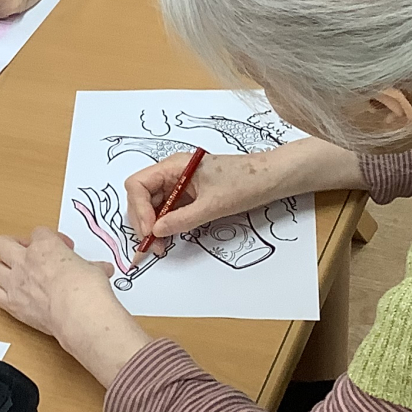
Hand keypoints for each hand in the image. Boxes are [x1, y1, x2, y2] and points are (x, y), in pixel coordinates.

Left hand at [0, 228, 115, 338]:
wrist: (79, 313)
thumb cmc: (88, 288)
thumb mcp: (94, 270)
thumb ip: (91, 267)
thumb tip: (102, 270)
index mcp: (45, 246)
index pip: (38, 232)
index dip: (50, 240)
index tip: (62, 250)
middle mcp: (24, 260)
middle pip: (1, 242)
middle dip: (11, 247)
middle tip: (25, 255)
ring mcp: (15, 282)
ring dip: (4, 271)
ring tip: (18, 277)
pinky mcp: (12, 304)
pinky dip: (2, 295)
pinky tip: (15, 297)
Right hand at [125, 137, 361, 252]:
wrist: (273, 178)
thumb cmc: (246, 182)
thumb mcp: (213, 205)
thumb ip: (182, 219)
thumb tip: (156, 232)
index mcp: (175, 165)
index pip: (138, 184)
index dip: (139, 210)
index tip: (150, 231)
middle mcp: (173, 172)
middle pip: (142, 196)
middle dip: (143, 221)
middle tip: (152, 246)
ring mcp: (181, 183)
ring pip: (153, 205)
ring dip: (153, 226)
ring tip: (159, 246)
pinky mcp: (190, 194)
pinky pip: (169, 209)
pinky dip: (166, 225)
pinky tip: (169, 238)